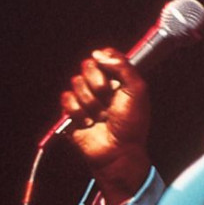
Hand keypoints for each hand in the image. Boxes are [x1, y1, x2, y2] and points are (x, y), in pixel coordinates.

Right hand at [61, 48, 150, 202]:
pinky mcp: (72, 111)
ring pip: (76, 83)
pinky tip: (89, 122)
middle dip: (98, 84)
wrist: (118, 151)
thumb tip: (100, 53)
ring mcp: (86, 98)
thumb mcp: (137, 90)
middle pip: (87, 65)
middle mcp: (101, 85)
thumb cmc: (131, 124)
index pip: (104, 55)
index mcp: (118, 78)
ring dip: (91, 102)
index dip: (105, 62)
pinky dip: (78, 112)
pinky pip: (66, 99)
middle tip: (108, 99)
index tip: (111, 74)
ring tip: (101, 116)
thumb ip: (124, 66)